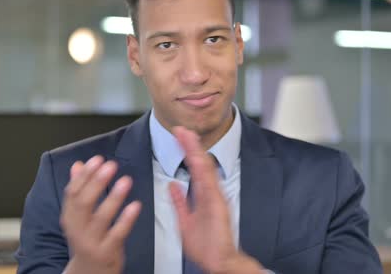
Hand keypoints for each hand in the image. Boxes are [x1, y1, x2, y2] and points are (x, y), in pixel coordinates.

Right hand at [61, 156, 141, 273]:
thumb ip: (78, 191)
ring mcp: (92, 242)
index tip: (97, 159)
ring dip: (114, 197)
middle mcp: (77, 229)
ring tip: (125, 180)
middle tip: (111, 165)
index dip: (85, 174)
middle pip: (84, 203)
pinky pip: (117, 234)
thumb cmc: (87, 240)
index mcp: (69, 217)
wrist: (88, 273)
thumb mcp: (78, 217)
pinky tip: (136, 205)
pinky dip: (126, 219)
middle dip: (97, 182)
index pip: (73, 192)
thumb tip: (77, 165)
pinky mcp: (107, 252)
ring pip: (101, 218)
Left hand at [169, 127, 263, 273]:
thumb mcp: (185, 221)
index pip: (192, 168)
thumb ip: (179, 202)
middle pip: (199, 164)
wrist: (219, 262)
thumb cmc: (206, 245)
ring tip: (187, 136)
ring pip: (204, 169)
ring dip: (195, 152)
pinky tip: (197, 157)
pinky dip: (204, 170)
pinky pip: (209, 183)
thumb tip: (172, 185)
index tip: (177, 137)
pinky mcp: (218, 205)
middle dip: (190, 146)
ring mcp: (215, 197)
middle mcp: (210, 193)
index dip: (185, 152)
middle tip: (180, 129)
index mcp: (202, 195)